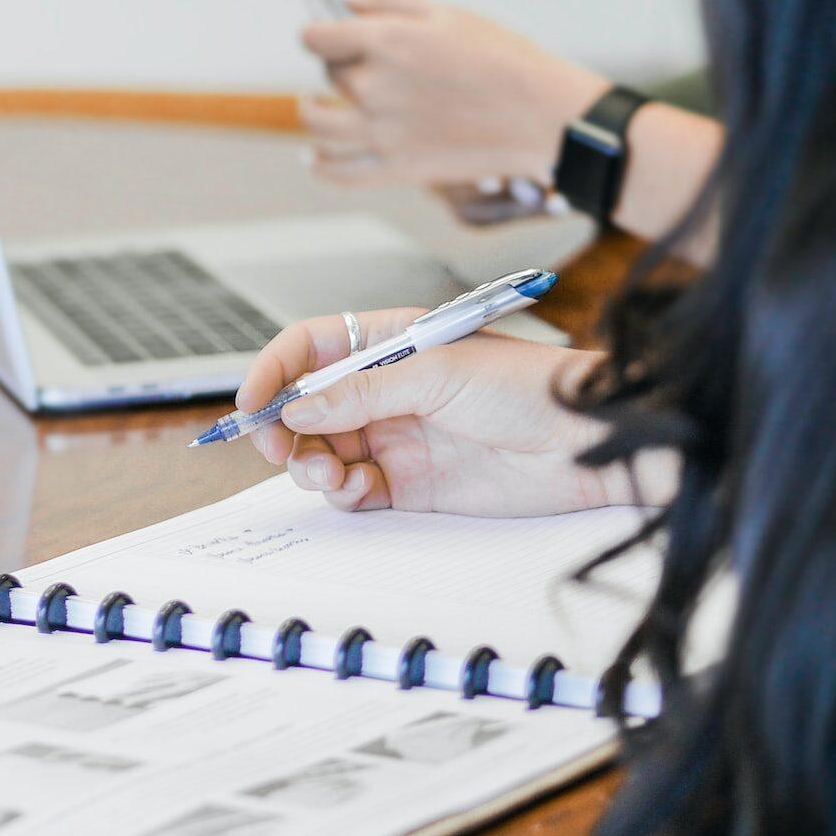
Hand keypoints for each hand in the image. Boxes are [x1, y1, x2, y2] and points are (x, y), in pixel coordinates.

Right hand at [236, 307, 619, 516]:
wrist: (585, 444)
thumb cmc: (528, 386)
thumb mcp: (437, 373)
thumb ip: (361, 393)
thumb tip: (297, 409)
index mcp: (389, 343)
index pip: (311, 348)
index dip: (274, 371)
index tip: (250, 403)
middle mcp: (385, 389)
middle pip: (307, 406)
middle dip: (284, 428)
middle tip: (278, 448)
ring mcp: (395, 436)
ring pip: (322, 451)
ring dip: (310, 464)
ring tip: (327, 473)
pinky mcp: (409, 483)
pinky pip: (352, 489)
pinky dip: (341, 492)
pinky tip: (355, 489)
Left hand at [299, 0, 607, 189]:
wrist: (542, 116)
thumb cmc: (502, 59)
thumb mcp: (448, 14)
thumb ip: (388, 2)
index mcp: (387, 42)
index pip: (318, 37)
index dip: (319, 32)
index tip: (324, 33)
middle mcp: (376, 87)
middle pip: (330, 75)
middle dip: (338, 65)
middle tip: (360, 64)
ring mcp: (384, 133)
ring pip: (319, 126)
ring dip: (312, 113)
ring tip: (315, 106)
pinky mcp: (397, 168)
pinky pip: (340, 172)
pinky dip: (321, 165)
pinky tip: (315, 156)